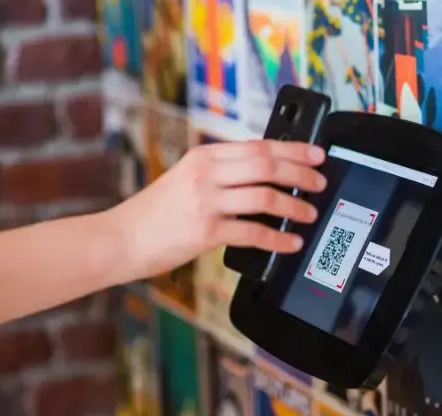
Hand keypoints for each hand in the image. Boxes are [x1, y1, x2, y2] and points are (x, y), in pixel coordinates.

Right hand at [107, 140, 326, 280]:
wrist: (120, 238)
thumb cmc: (154, 213)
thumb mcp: (185, 179)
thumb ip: (220, 173)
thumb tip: (263, 175)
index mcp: (204, 156)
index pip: (258, 146)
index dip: (292, 149)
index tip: (315, 154)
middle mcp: (206, 173)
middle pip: (267, 166)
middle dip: (301, 173)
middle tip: (320, 182)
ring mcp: (206, 202)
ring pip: (265, 198)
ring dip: (294, 207)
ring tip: (309, 213)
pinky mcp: (206, 232)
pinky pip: (253, 233)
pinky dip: (278, 239)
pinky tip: (291, 243)